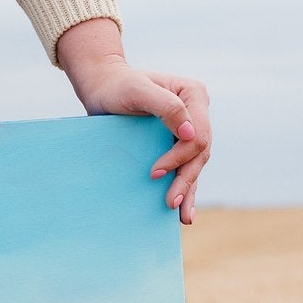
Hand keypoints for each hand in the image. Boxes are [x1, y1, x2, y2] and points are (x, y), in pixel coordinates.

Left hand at [56, 18, 210, 223]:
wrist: (103, 87)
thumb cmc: (117, 86)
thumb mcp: (138, 91)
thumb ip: (166, 108)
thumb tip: (190, 134)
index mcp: (194, 95)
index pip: (197, 136)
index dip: (180, 158)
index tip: (154, 173)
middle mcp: (196, 112)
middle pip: (199, 153)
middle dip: (185, 180)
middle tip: (169, 204)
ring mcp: (188, 127)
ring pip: (195, 163)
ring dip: (189, 189)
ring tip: (182, 216)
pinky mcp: (176, 141)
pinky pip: (184, 166)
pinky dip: (184, 186)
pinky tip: (182, 207)